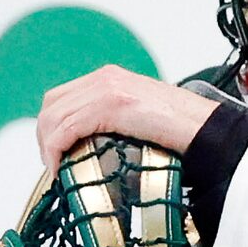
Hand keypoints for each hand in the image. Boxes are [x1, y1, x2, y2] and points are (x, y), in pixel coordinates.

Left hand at [36, 64, 216, 165]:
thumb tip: (90, 146)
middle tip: (52, 162)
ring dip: (48, 145)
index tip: (53, 152)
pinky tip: (61, 166)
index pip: (62, 97)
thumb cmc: (178, 129)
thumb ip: (113, 122)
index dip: (50, 126)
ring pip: (55, 116)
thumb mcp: (137, 119)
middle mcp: (105, 78)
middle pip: (52, 104)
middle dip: (44, 135)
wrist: (203, 128)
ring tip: (56, 168)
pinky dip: (56, 149)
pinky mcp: (112, 104)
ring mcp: (107, 88)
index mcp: (110, 79)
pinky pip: (67, 127)